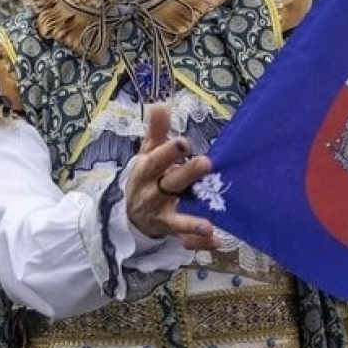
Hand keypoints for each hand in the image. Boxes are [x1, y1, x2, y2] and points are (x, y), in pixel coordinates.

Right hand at [124, 105, 218, 251]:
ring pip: (176, 220)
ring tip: (208, 225)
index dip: (169, 151)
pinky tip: (216, 241)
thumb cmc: (147, 177)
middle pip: (169, 185)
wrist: (131, 215)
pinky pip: (185, 241)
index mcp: (146, 173)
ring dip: (191, 223)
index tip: (184, 142)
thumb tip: (160, 104)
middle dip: (186, 175)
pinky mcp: (172, 234)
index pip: (156, 160)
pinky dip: (199, 243)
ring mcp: (163, 217)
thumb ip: (156, 132)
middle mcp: (153, 195)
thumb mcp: (147, 153)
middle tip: (206, 163)